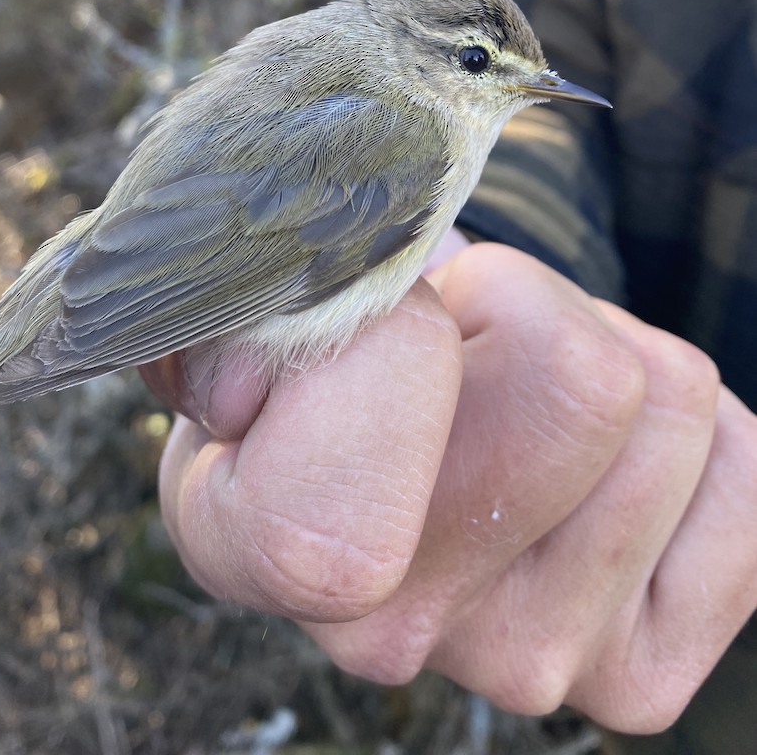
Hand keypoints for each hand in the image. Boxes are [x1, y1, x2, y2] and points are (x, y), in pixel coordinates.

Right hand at [145, 243, 756, 732]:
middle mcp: (380, 633)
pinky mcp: (639, 674)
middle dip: (537, 304)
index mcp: (253, 541)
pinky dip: (693, 424)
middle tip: (471, 331)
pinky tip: (599, 445)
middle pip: (587, 390)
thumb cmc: (330, 340)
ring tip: (520, 379)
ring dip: (607, 346)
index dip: (397, 342)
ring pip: (671, 402)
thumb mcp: (268, 288)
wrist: (386, 420)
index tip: (380, 316)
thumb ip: (274, 290)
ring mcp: (522, 668)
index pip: (371, 449)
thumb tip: (334, 325)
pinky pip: (742, 473)